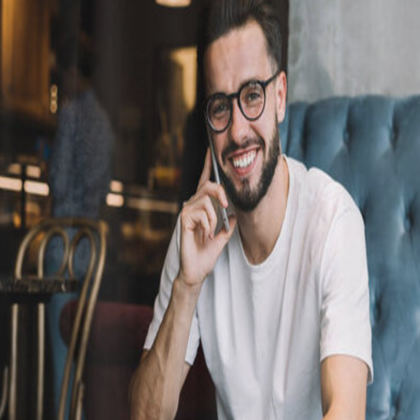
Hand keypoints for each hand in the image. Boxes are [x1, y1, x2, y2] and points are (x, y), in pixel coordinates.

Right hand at [178, 148, 236, 288]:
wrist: (197, 270)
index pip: (205, 183)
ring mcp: (187, 212)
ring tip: (210, 232)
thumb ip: (229, 223)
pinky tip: (204, 235)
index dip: (208, 166)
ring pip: (205, 200)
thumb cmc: (207, 253)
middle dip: (220, 191)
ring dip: (214, 218)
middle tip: (227, 205)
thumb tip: (236, 212)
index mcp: (203, 208)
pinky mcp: (183, 220)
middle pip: (207, 185)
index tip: (211, 149)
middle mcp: (193, 206)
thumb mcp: (223, 236)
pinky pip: (201, 213)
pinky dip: (208, 225)